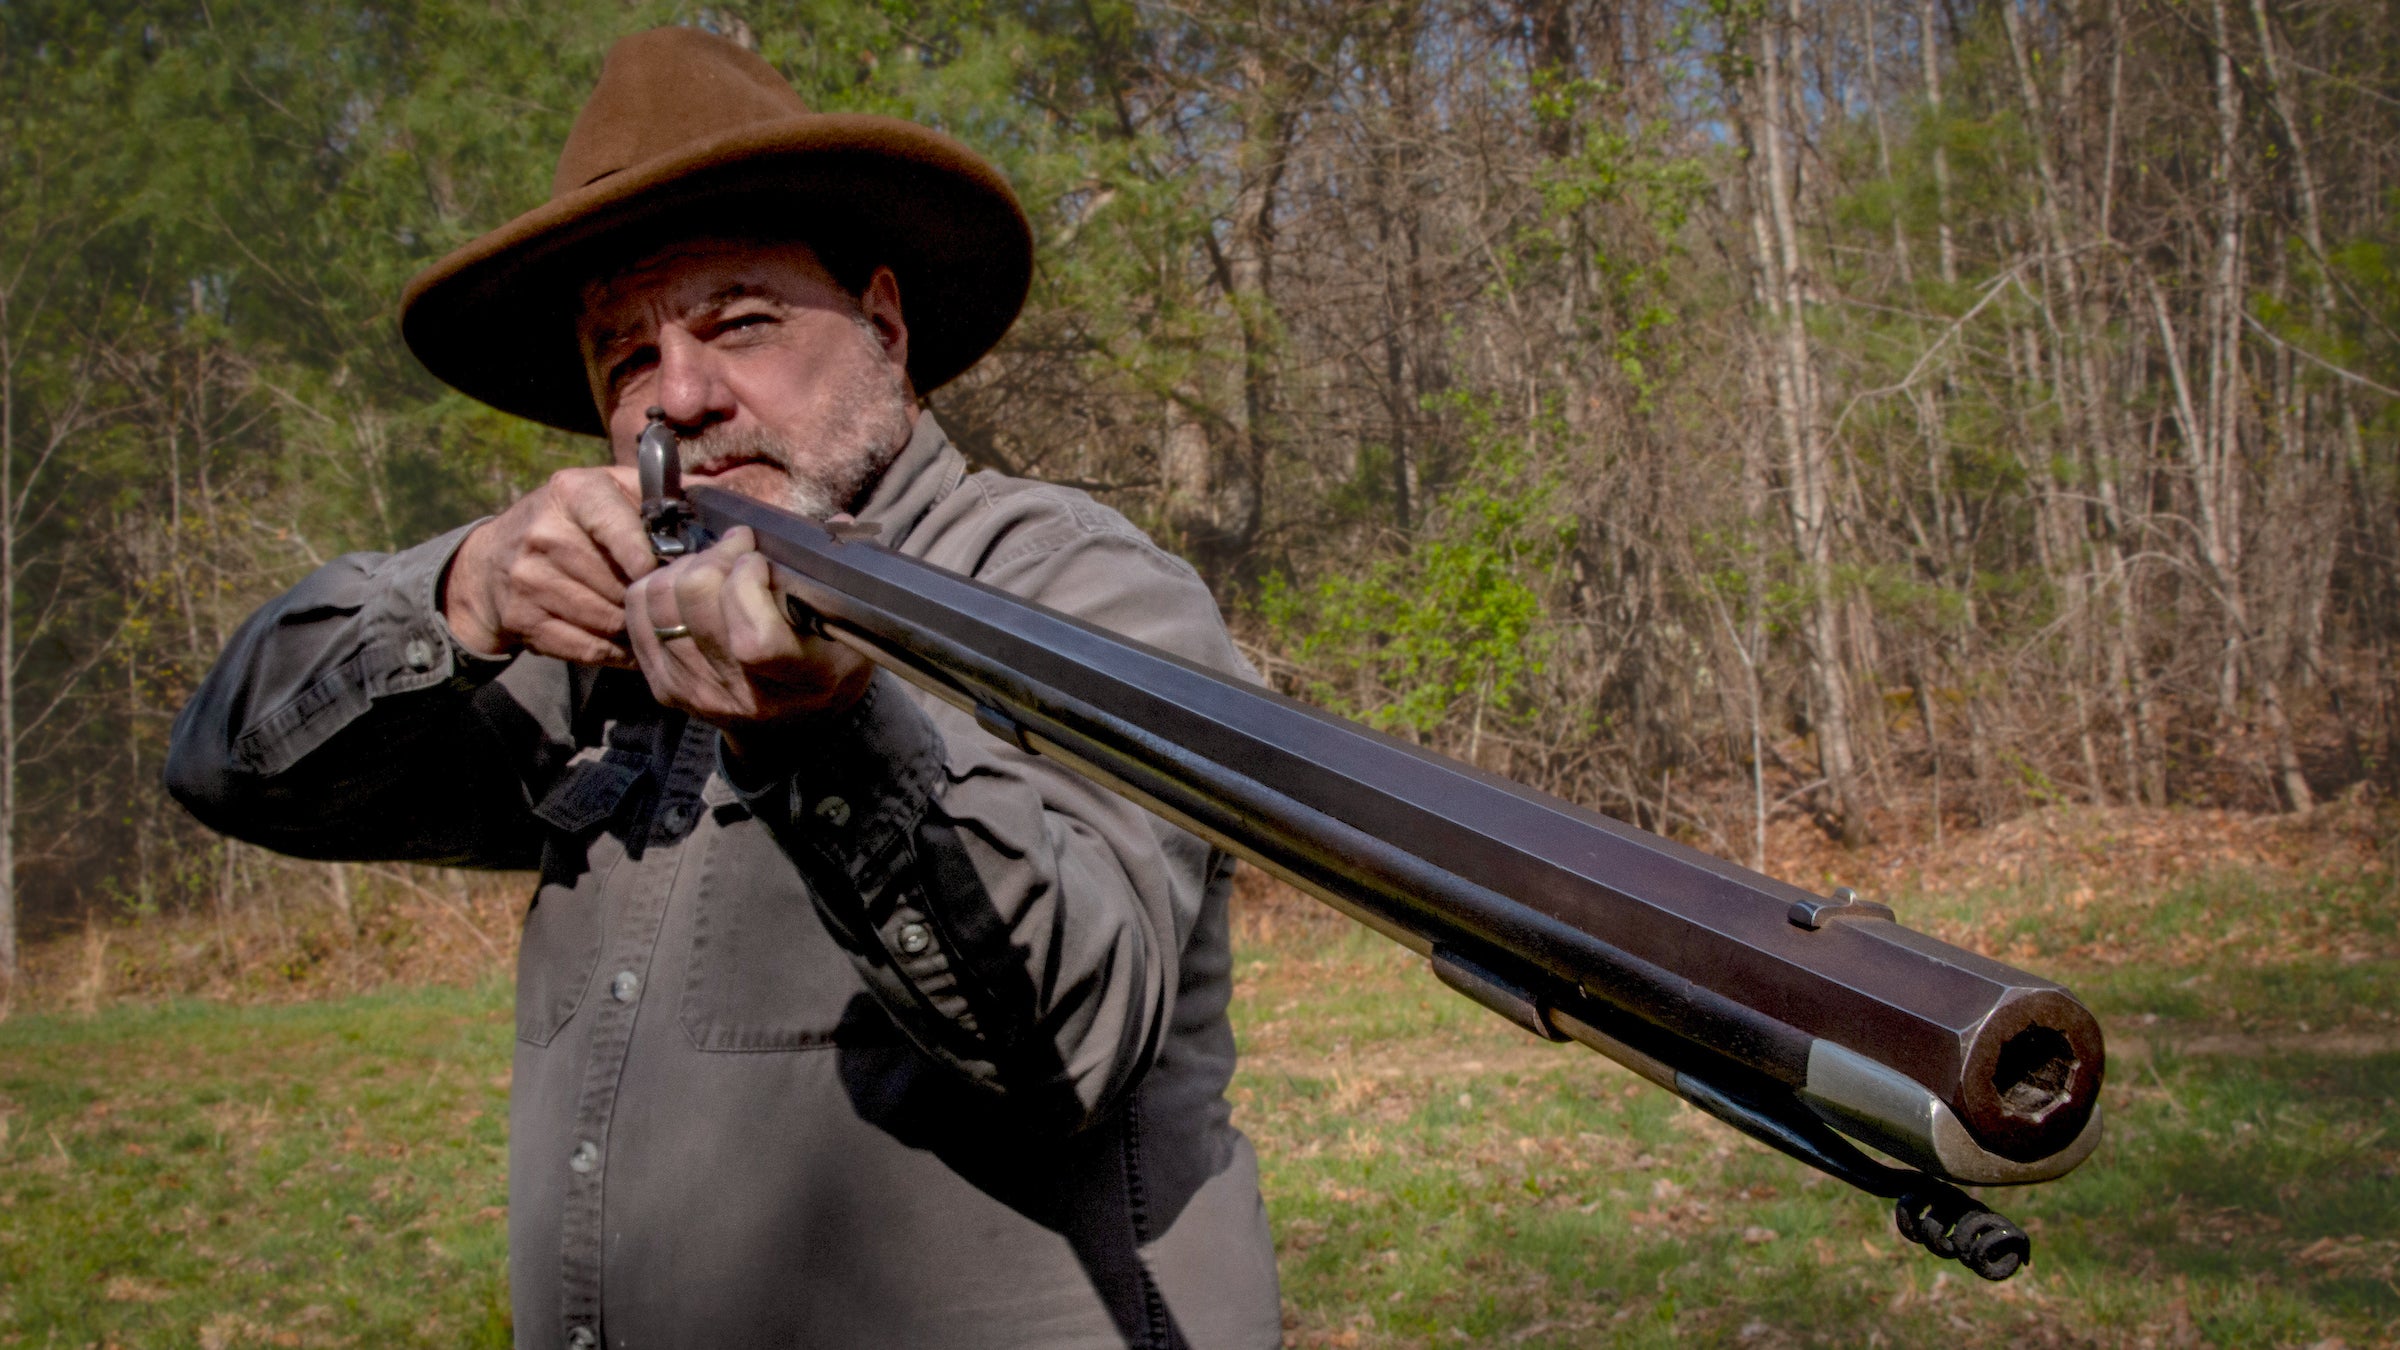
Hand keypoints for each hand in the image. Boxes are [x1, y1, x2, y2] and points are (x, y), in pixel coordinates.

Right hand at [443, 467, 654, 665]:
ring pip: (610, 619)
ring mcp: (529, 580)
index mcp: (572, 492)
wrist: (487, 566)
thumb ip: (659, 492)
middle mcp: (545, 533)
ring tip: (654, 623)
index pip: (614, 522)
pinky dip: (619, 653)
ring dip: (639, 627)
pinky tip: (633, 645)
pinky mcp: (523, 620)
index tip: (667, 569)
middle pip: (620, 582)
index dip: (645, 552)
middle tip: (673, 603)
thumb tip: (722, 498)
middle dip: (651, 596)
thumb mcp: (604, 490)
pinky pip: (590, 648)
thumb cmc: (568, 523)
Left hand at [624, 526, 873, 761]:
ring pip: (661, 603)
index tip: (760, 560)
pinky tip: (684, 584)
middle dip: (713, 557)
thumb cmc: (826, 664)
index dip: (747, 584)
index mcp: (801, 679)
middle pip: (696, 605)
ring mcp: (698, 694)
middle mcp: (744, 695)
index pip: (754, 639)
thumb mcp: (849, 628)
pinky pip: (638, 615)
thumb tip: (838, 523)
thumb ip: (838, 577)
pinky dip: (655, 586)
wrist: (791, 728)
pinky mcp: (666, 688)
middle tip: (734, 547)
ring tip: (710, 564)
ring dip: (683, 568)